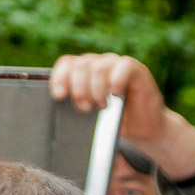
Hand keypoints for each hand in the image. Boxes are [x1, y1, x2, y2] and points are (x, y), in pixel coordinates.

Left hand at [49, 52, 194, 181]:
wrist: (141, 130)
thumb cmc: (111, 124)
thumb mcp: (87, 118)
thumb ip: (72, 108)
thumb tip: (53, 111)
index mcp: (84, 73)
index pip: (67, 63)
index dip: (60, 77)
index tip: (59, 96)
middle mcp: (100, 64)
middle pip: (81, 65)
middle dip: (79, 89)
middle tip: (84, 108)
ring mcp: (117, 66)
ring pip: (99, 66)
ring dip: (96, 89)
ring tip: (101, 106)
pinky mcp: (136, 71)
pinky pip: (124, 66)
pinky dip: (117, 80)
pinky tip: (116, 94)